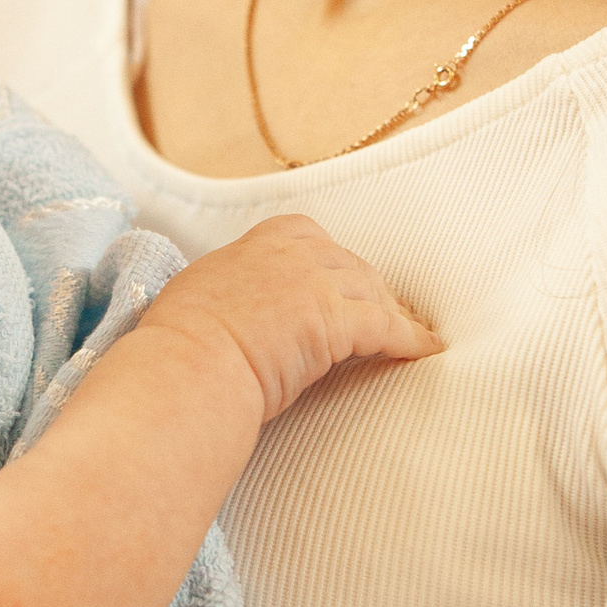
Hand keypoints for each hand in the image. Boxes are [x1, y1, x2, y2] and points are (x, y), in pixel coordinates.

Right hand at [144, 216, 441, 424]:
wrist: (186, 368)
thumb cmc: (179, 347)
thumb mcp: (200, 293)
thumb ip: (229, 287)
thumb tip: (229, 307)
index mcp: (257, 243)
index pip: (311, 238)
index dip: (334, 263)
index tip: (345, 279)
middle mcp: (291, 253)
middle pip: (350, 264)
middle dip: (372, 288)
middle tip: (392, 311)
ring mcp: (316, 282)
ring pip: (373, 291)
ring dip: (396, 313)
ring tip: (413, 332)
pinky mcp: (337, 320)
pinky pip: (387, 326)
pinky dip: (411, 338)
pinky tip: (427, 349)